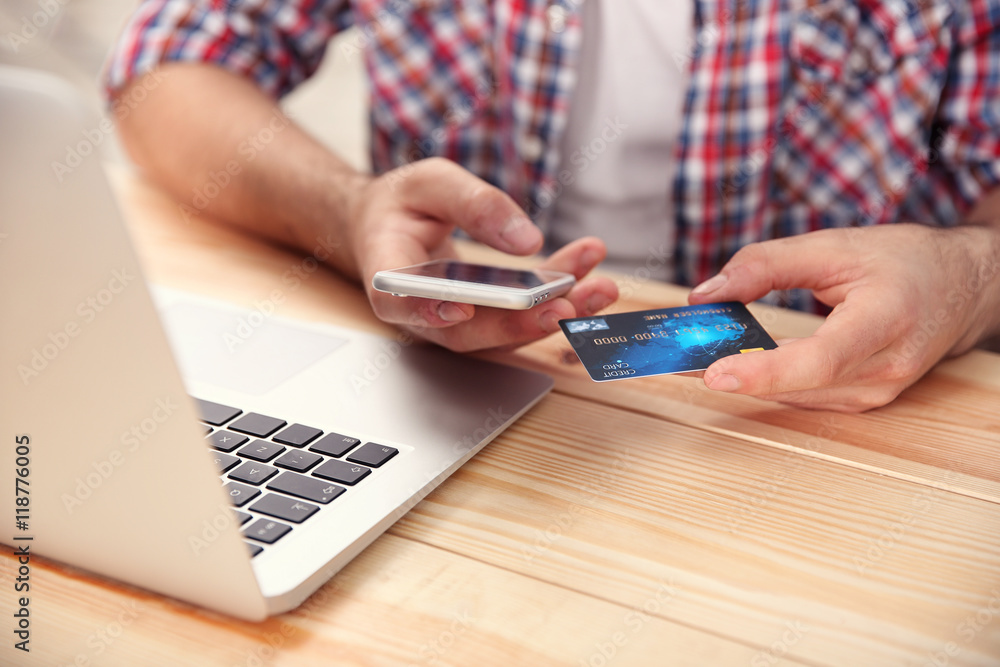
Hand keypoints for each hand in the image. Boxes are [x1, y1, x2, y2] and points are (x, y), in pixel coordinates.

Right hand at [345, 158, 618, 350]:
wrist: (393, 224)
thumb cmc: (404, 203)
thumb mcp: (430, 182)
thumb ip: (473, 204)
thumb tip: (526, 239)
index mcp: (389, 273)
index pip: (400, 302)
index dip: (430, 311)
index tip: (462, 307)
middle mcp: (422, 311)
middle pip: (468, 331)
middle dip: (521, 323)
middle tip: (564, 306)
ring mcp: (456, 322)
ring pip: (504, 332)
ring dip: (556, 313)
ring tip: (601, 288)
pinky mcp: (486, 318)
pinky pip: (523, 316)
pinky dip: (561, 295)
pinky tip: (591, 271)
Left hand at [688, 224, 999, 411]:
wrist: (961, 288)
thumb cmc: (903, 262)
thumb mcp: (832, 246)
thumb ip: (764, 266)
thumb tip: (704, 295)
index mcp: (885, 319)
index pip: (821, 358)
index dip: (765, 371)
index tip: (714, 374)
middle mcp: (884, 367)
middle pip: (798, 382)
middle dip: (735, 370)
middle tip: (675, 357)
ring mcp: (877, 392)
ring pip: (795, 394)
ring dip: (747, 376)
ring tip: (697, 354)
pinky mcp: (864, 400)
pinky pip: (805, 395)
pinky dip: (769, 379)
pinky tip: (738, 361)